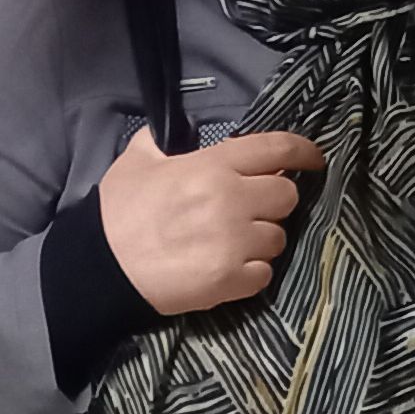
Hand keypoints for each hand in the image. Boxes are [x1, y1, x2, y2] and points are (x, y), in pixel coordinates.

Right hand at [98, 125, 324, 316]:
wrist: (100, 267)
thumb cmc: (116, 212)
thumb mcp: (137, 161)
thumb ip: (164, 142)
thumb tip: (177, 133)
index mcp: (213, 166)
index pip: (277, 149)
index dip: (304, 152)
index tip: (314, 160)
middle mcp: (232, 200)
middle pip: (287, 196)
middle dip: (273, 202)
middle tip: (250, 210)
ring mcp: (234, 243)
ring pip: (278, 238)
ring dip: (261, 240)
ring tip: (232, 244)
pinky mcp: (230, 280)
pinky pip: (264, 274)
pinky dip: (250, 273)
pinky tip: (227, 270)